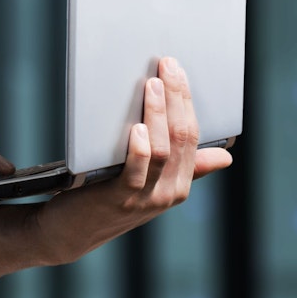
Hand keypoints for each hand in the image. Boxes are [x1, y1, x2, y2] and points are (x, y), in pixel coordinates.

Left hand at [33, 56, 231, 264]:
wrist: (72, 232)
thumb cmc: (110, 198)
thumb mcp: (152, 183)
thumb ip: (185, 168)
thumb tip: (224, 157)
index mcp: (180, 184)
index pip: (193, 137)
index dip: (187, 101)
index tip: (178, 70)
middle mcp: (168, 192)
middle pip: (180, 138)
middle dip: (176, 97)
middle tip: (167, 66)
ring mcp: (144, 197)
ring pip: (161, 150)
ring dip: (158, 114)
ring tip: (152, 85)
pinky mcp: (117, 198)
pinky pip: (135, 170)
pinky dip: (138, 147)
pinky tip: (136, 127)